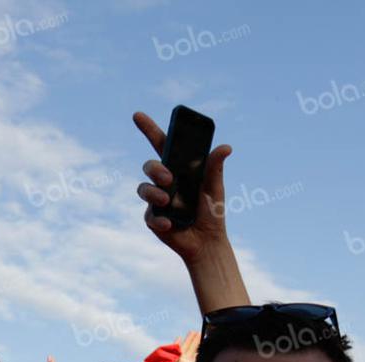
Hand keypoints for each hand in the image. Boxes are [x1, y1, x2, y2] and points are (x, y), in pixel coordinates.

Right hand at [133, 112, 232, 264]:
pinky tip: (169, 224)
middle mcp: (164, 182)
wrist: (208, 242)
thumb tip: (226, 147)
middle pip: (149, 166)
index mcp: (178, 169)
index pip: (161, 145)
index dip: (149, 129)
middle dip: (155, 169)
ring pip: (143, 188)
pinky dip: (158, 219)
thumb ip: (215, 168)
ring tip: (168, 200)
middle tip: (169, 178)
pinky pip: (149, 215)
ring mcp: (156, 200)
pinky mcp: (153, 219)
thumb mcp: (215, 188)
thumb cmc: (212, 212)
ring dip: (154, 193)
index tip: (137, 115)